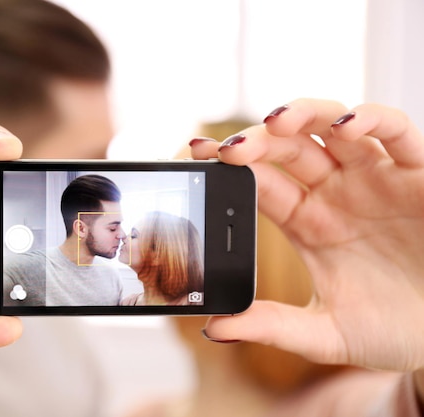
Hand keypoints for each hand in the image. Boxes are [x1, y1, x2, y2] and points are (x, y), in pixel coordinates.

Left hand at [192, 99, 423, 372]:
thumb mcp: (327, 333)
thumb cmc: (394, 331)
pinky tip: (346, 127)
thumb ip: (274, 326)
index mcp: (307, 221)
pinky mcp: (418, 173)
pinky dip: (372, 120)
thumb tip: (215, 328)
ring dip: (303, 116)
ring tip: (275, 124)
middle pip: (287, 148)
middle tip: (226, 148)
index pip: (259, 181)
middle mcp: (336, 192)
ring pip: (333, 127)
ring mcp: (375, 178)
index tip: (196, 158)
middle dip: (256, 140)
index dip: (229, 167)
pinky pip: (396, 132)